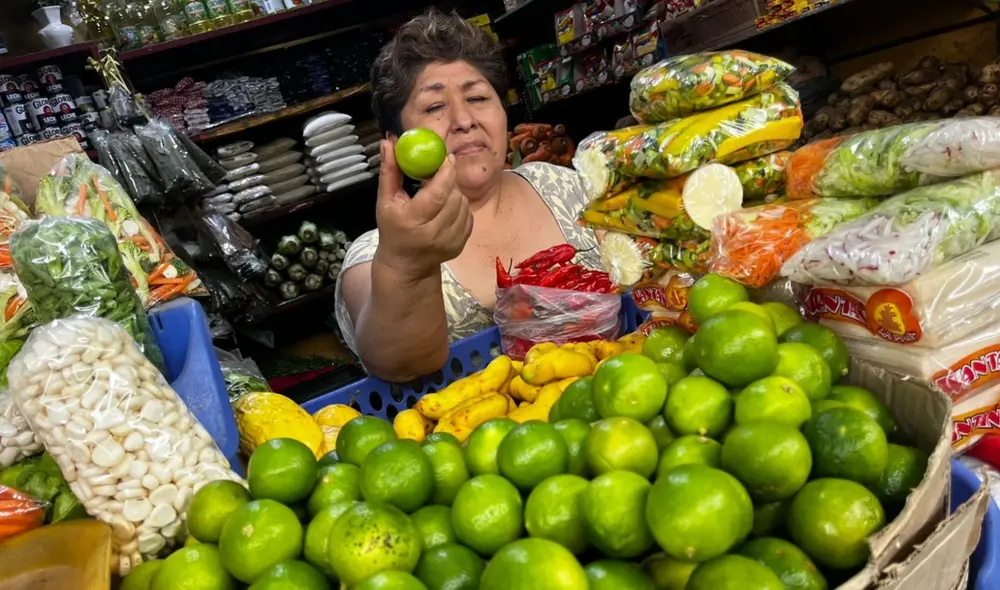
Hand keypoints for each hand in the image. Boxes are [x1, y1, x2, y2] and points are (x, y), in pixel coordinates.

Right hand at [375, 139, 473, 279]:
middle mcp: (433, 234)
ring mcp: (449, 242)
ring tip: (440, 194)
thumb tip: (389, 141)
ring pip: (463, 204)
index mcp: (412, 220)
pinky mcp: (460, 245)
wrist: (406, 264)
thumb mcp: (385, 200)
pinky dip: (460, 207)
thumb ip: (389, 170)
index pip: (437, 193)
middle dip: (449, 180)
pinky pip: (468, 216)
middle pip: (453, 197)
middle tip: (442, 172)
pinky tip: (446, 209)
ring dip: (455, 193)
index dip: (446, 173)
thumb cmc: (393, 227)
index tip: (446, 157)